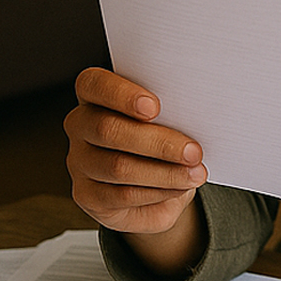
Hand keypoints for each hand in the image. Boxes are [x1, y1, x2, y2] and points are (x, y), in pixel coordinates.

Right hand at [64, 68, 206, 235]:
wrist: (161, 187)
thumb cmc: (168, 140)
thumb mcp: (173, 120)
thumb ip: (174, 111)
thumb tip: (201, 114)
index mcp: (96, 97)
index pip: (93, 85)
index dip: (121, 94)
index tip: (155, 107)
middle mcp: (81, 126)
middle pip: (107, 129)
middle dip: (157, 142)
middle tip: (194, 152)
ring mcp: (80, 162)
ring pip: (118, 166)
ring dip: (165, 172)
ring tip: (196, 174)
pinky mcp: (88, 195)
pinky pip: (123, 195)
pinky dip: (158, 192)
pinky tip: (180, 188)